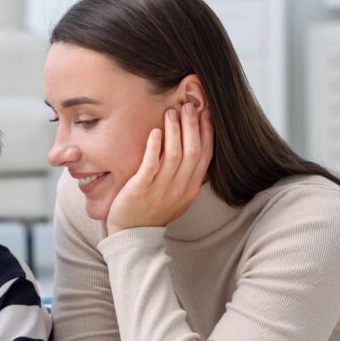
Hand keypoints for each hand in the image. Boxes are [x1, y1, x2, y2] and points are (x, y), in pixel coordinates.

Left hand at [106, 103, 213, 234]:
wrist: (132, 234)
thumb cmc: (153, 210)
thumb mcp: (178, 195)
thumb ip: (186, 174)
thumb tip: (192, 147)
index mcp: (191, 187)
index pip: (205, 155)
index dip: (207, 133)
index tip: (206, 112)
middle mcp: (180, 187)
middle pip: (192, 151)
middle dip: (192, 126)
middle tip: (188, 105)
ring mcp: (161, 189)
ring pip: (174, 155)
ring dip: (174, 131)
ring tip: (171, 112)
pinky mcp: (141, 189)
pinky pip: (151, 164)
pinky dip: (154, 147)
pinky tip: (154, 131)